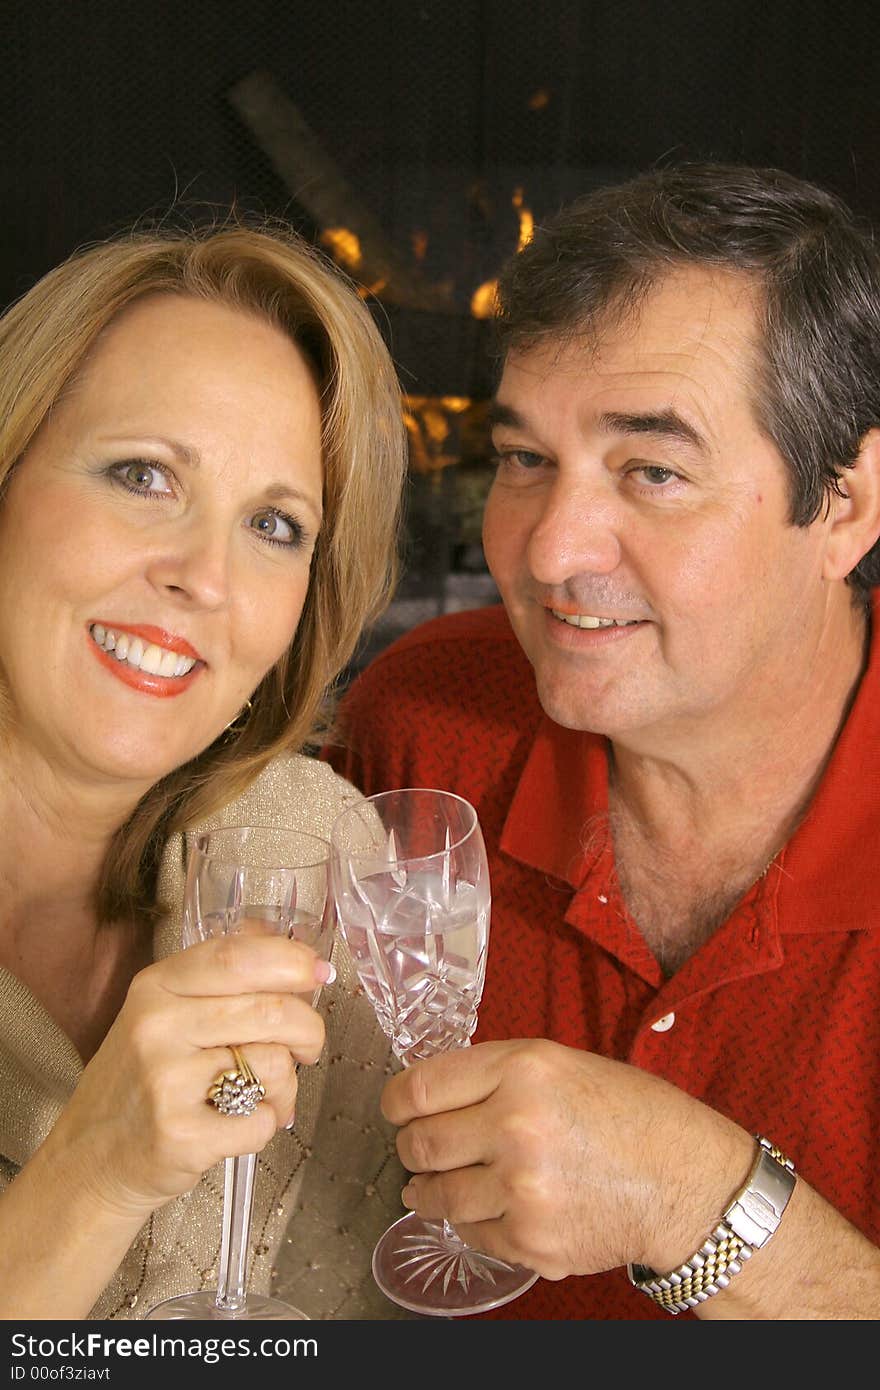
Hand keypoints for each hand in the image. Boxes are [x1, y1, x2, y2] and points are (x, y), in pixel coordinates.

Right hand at [46, 931, 331, 1222]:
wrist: (90, 1159)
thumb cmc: (139, 1082)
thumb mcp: (162, 1012)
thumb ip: (220, 979)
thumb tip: (293, 950)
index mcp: (157, 987)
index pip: (238, 956)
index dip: (292, 960)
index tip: (318, 972)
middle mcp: (158, 1026)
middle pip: (272, 1011)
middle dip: (309, 1030)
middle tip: (308, 1047)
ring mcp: (166, 1081)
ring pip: (274, 1065)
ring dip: (287, 1087)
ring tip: (264, 1097)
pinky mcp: (180, 1135)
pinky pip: (261, 1120)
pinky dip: (266, 1126)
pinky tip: (240, 1125)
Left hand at [382, 1038, 752, 1279]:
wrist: (685, 1182)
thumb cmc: (631, 1115)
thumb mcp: (562, 1064)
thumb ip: (496, 1074)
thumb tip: (433, 1091)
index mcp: (523, 1070)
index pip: (421, 1088)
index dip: (396, 1101)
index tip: (396, 1109)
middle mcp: (516, 1125)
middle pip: (420, 1143)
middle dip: (411, 1148)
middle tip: (418, 1149)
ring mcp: (522, 1188)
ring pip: (435, 1195)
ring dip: (426, 1191)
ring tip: (429, 1187)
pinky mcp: (531, 1239)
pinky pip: (470, 1232)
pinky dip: (470, 1222)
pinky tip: (486, 1207)